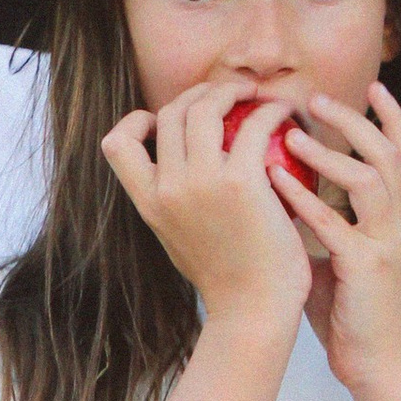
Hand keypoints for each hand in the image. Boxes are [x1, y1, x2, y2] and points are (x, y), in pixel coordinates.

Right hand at [101, 78, 309, 343]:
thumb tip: (183, 174)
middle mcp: (167, 188)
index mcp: (149, 203)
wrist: (253, 311)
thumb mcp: (182, 240)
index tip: (167, 121)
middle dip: (200, 92)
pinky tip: (285, 115)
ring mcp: (200, 183)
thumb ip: (176, 205)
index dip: (137, 121)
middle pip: (170, 112)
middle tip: (231, 95)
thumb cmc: (228, 281)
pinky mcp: (240, 183)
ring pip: (204, 107)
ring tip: (257, 95)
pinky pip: (253, 125)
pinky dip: (271, 110)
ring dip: (233, 89)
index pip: (116, 143)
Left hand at [282, 81, 400, 400]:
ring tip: (292, 132)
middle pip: (391, 154)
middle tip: (317, 98)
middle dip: (356, 121)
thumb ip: (326, 224)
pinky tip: (276, 179)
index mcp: (400, 222)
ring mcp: (387, 245)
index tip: (372, 87)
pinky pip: (335, 224)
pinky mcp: (367, 268)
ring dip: (330, 151)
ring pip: (371, 179)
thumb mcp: (345, 260)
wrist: (381, 368)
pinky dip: (305, 198)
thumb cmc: (355, 317)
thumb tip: (287, 191)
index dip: (392, 119)